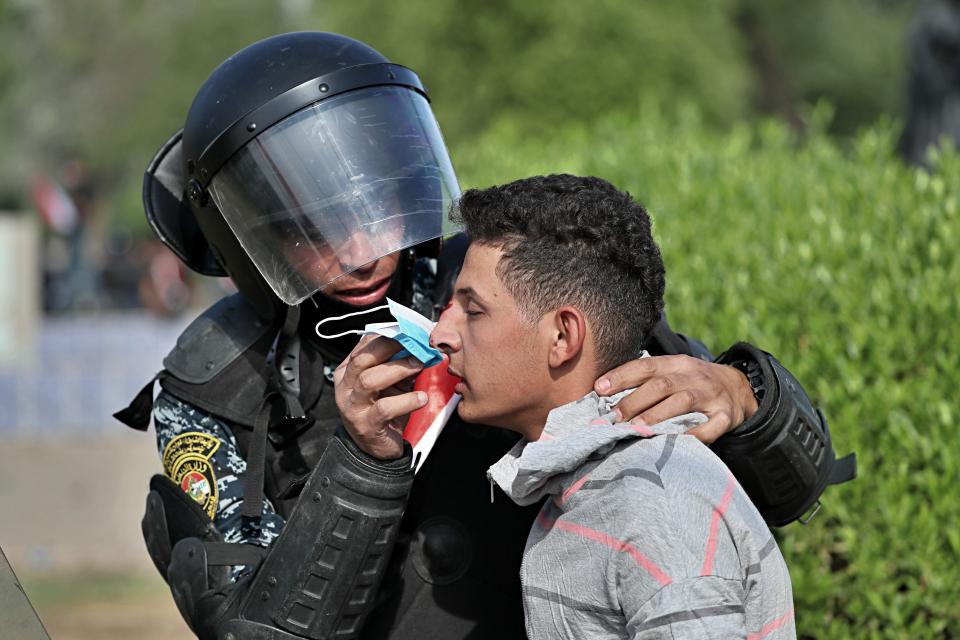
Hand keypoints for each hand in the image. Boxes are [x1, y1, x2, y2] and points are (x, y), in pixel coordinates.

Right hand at [334, 335, 427, 459]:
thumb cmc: (382, 410)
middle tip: (416, 345)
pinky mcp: (365, 425)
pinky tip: (422, 398)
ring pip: (369, 381)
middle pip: (362, 359)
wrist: (375, 448)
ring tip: (420, 365)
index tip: (411, 331)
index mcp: (348, 371)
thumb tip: (421, 345)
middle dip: (390, 347)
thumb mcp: (388, 383)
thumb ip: (398, 364)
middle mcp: (345, 387)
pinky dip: (406, 400)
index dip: (388, 335)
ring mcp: (352, 406)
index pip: (364, 345)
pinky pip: (384, 408)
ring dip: (398, 370)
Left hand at [594, 355, 758, 443]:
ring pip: (681, 403)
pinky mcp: (726, 416)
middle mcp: (693, 376)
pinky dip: (692, 436)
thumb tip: (603, 394)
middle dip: (634, 401)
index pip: (645, 366)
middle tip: (614, 418)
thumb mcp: (674, 373)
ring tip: (635, 429)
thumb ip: (645, 381)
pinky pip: (709, 427)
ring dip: (655, 416)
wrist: (739, 388)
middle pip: (660, 385)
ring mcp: (711, 395)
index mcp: (677, 364)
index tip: (599, 389)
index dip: (622, 376)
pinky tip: (673, 442)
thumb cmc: (692, 383)